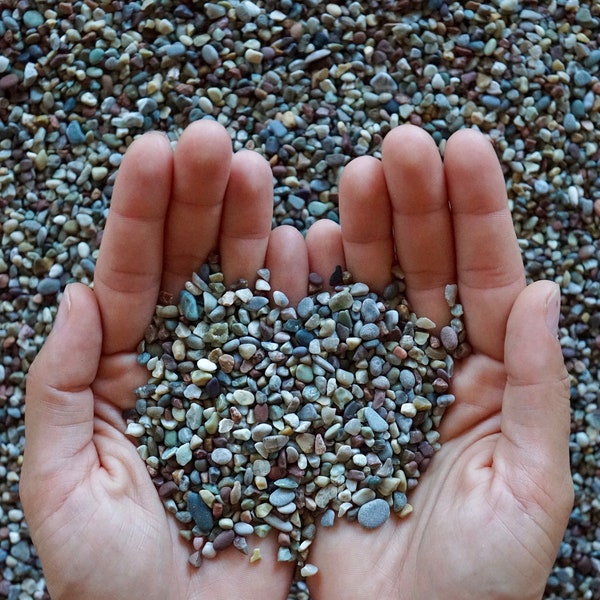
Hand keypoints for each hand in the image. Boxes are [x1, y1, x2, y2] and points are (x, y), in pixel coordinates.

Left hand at [20, 120, 304, 599]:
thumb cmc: (116, 579)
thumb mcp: (64, 486)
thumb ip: (62, 392)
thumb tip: (76, 297)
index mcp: (124, 374)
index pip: (129, 276)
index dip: (139, 213)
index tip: (155, 149)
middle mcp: (187, 362)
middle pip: (190, 264)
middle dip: (197, 198)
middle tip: (214, 140)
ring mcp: (245, 375)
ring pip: (245, 286)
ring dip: (250, 226)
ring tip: (256, 170)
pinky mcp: (294, 399)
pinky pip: (297, 333)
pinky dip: (300, 287)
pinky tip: (304, 242)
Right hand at [304, 125, 572, 599]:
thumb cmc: (475, 579)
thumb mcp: (529, 485)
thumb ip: (538, 388)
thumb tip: (546, 294)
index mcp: (486, 377)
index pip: (488, 277)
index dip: (478, 211)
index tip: (463, 147)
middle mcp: (424, 363)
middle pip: (424, 265)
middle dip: (416, 201)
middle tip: (401, 145)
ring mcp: (362, 373)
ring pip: (364, 285)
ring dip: (360, 228)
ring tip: (355, 176)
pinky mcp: (310, 395)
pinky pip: (309, 331)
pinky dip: (304, 287)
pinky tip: (299, 244)